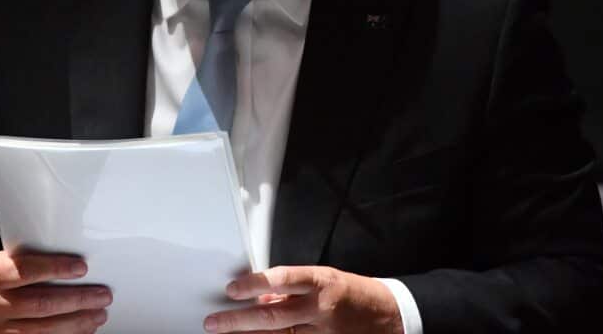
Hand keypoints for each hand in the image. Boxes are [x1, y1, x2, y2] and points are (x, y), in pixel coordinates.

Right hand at [0, 250, 110, 333]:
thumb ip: (27, 263)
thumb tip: (72, 265)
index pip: (27, 271)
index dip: (57, 269)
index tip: (82, 267)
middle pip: (41, 305)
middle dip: (78, 301)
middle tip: (102, 295)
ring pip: (43, 331)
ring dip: (77, 323)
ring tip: (98, 315)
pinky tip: (82, 332)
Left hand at [203, 266, 403, 333]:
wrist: (389, 316)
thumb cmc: (354, 293)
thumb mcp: (325, 280)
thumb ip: (292, 289)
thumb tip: (261, 299)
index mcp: (322, 283)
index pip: (283, 280)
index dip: (255, 284)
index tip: (232, 289)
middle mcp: (321, 310)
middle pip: (273, 318)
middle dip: (238, 321)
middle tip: (213, 322)